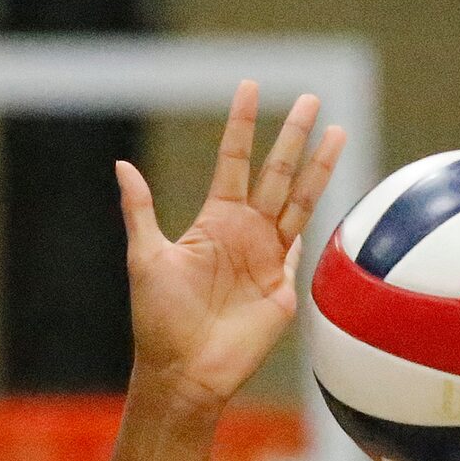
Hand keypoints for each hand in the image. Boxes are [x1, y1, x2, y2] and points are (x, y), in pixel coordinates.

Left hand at [117, 83, 345, 409]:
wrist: (184, 373)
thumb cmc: (159, 321)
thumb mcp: (144, 258)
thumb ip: (141, 210)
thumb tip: (122, 166)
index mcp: (213, 221)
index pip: (233, 161)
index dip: (241, 126)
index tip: (249, 88)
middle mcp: (244, 234)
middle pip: (275, 173)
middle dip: (293, 136)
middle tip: (310, 99)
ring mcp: (267, 259)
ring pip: (299, 202)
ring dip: (317, 168)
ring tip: (337, 131)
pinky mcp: (283, 288)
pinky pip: (303, 249)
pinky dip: (317, 223)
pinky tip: (329, 195)